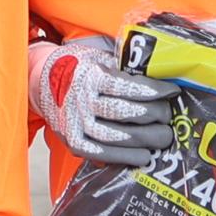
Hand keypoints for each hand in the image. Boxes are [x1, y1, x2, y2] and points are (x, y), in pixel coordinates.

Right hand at [29, 34, 173, 164]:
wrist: (42, 81)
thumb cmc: (78, 67)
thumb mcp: (98, 57)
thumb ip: (124, 68)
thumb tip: (161, 77)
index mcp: (90, 76)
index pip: (128, 87)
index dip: (155, 91)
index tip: (173, 92)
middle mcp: (81, 101)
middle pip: (125, 112)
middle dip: (154, 116)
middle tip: (169, 116)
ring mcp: (76, 124)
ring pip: (116, 136)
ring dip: (145, 140)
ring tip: (163, 138)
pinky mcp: (73, 142)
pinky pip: (101, 154)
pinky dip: (124, 157)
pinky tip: (144, 156)